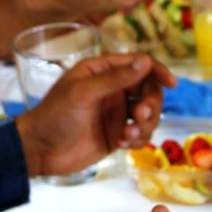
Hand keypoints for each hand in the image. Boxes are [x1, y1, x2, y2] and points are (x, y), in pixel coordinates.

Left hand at [16, 54, 175, 176]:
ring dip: (146, 124)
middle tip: (141, 116)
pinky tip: (123, 145)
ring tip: (129, 136)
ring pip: (148, 113)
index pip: (137, 64)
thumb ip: (115, 78)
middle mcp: (111, 89)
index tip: (171, 83)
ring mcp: (115, 112)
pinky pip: (140, 133)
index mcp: (101, 71)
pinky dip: (138, 139)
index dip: (157, 71)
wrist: (40, 150)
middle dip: (151, 103)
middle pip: (148, 89)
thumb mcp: (83, 93)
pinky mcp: (117, 134)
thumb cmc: (55, 115)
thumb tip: (145, 61)